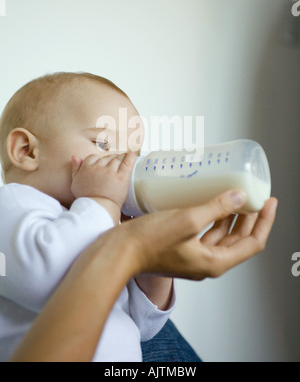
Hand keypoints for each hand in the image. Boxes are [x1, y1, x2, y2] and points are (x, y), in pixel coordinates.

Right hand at [71, 152, 135, 222]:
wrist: (97, 209)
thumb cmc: (85, 198)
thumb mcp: (75, 183)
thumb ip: (75, 169)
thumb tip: (75, 156)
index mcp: (87, 168)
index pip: (94, 157)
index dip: (98, 161)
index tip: (102, 165)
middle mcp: (98, 167)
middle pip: (106, 158)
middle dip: (110, 160)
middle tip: (114, 166)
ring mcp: (110, 172)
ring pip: (117, 159)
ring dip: (120, 158)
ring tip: (123, 159)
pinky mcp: (121, 177)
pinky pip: (127, 163)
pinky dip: (130, 157)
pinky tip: (132, 154)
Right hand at [124, 190, 277, 279]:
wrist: (120, 252)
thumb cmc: (149, 241)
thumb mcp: (187, 220)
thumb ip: (216, 208)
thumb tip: (239, 196)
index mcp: (214, 262)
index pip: (252, 243)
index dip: (264, 222)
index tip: (269, 202)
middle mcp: (207, 263)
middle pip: (239, 240)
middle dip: (251, 218)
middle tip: (256, 196)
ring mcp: (194, 257)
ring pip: (223, 236)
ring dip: (234, 218)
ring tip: (239, 196)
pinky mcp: (183, 248)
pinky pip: (207, 234)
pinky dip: (215, 220)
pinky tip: (212, 204)